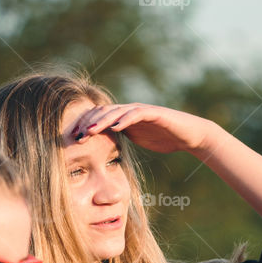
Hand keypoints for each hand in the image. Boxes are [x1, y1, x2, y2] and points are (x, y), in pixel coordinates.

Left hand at [70, 102, 220, 153]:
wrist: (189, 135)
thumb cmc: (164, 138)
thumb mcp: (138, 139)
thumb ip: (122, 140)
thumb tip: (104, 152)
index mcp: (123, 118)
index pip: (99, 118)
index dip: (85, 126)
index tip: (73, 138)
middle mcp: (129, 111)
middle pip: (103, 112)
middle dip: (88, 123)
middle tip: (75, 135)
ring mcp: (141, 110)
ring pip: (116, 111)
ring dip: (101, 120)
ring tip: (89, 131)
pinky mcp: (154, 112)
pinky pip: (136, 114)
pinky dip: (125, 119)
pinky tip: (115, 127)